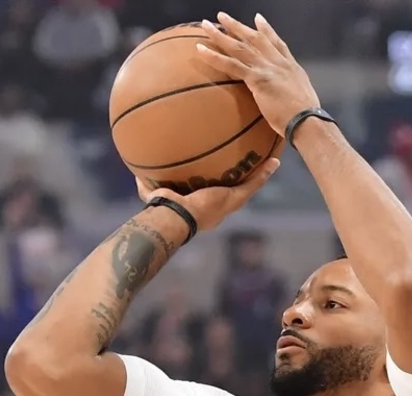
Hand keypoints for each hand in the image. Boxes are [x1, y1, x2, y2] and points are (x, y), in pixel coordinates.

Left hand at [135, 158, 279, 231]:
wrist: (175, 217)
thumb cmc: (163, 210)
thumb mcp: (154, 193)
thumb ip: (148, 184)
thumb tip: (137, 174)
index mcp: (203, 207)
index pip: (215, 195)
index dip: (221, 187)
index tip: (224, 177)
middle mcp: (219, 208)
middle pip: (235, 192)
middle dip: (243, 181)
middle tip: (253, 169)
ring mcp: (229, 204)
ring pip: (249, 187)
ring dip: (260, 176)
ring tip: (270, 163)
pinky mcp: (235, 199)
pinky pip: (253, 184)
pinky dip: (264, 174)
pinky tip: (274, 162)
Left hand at [197, 13, 321, 133]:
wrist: (307, 120)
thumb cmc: (306, 118)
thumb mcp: (303, 96)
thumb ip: (291, 90)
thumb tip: (287, 96)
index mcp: (291, 66)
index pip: (277, 43)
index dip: (267, 30)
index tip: (258, 19)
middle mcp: (279, 62)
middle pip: (255, 38)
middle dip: (238, 26)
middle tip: (223, 16)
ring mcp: (267, 68)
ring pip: (240, 47)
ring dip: (221, 34)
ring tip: (207, 25)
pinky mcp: (257, 79)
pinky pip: (231, 65)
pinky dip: (214, 56)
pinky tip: (201, 49)